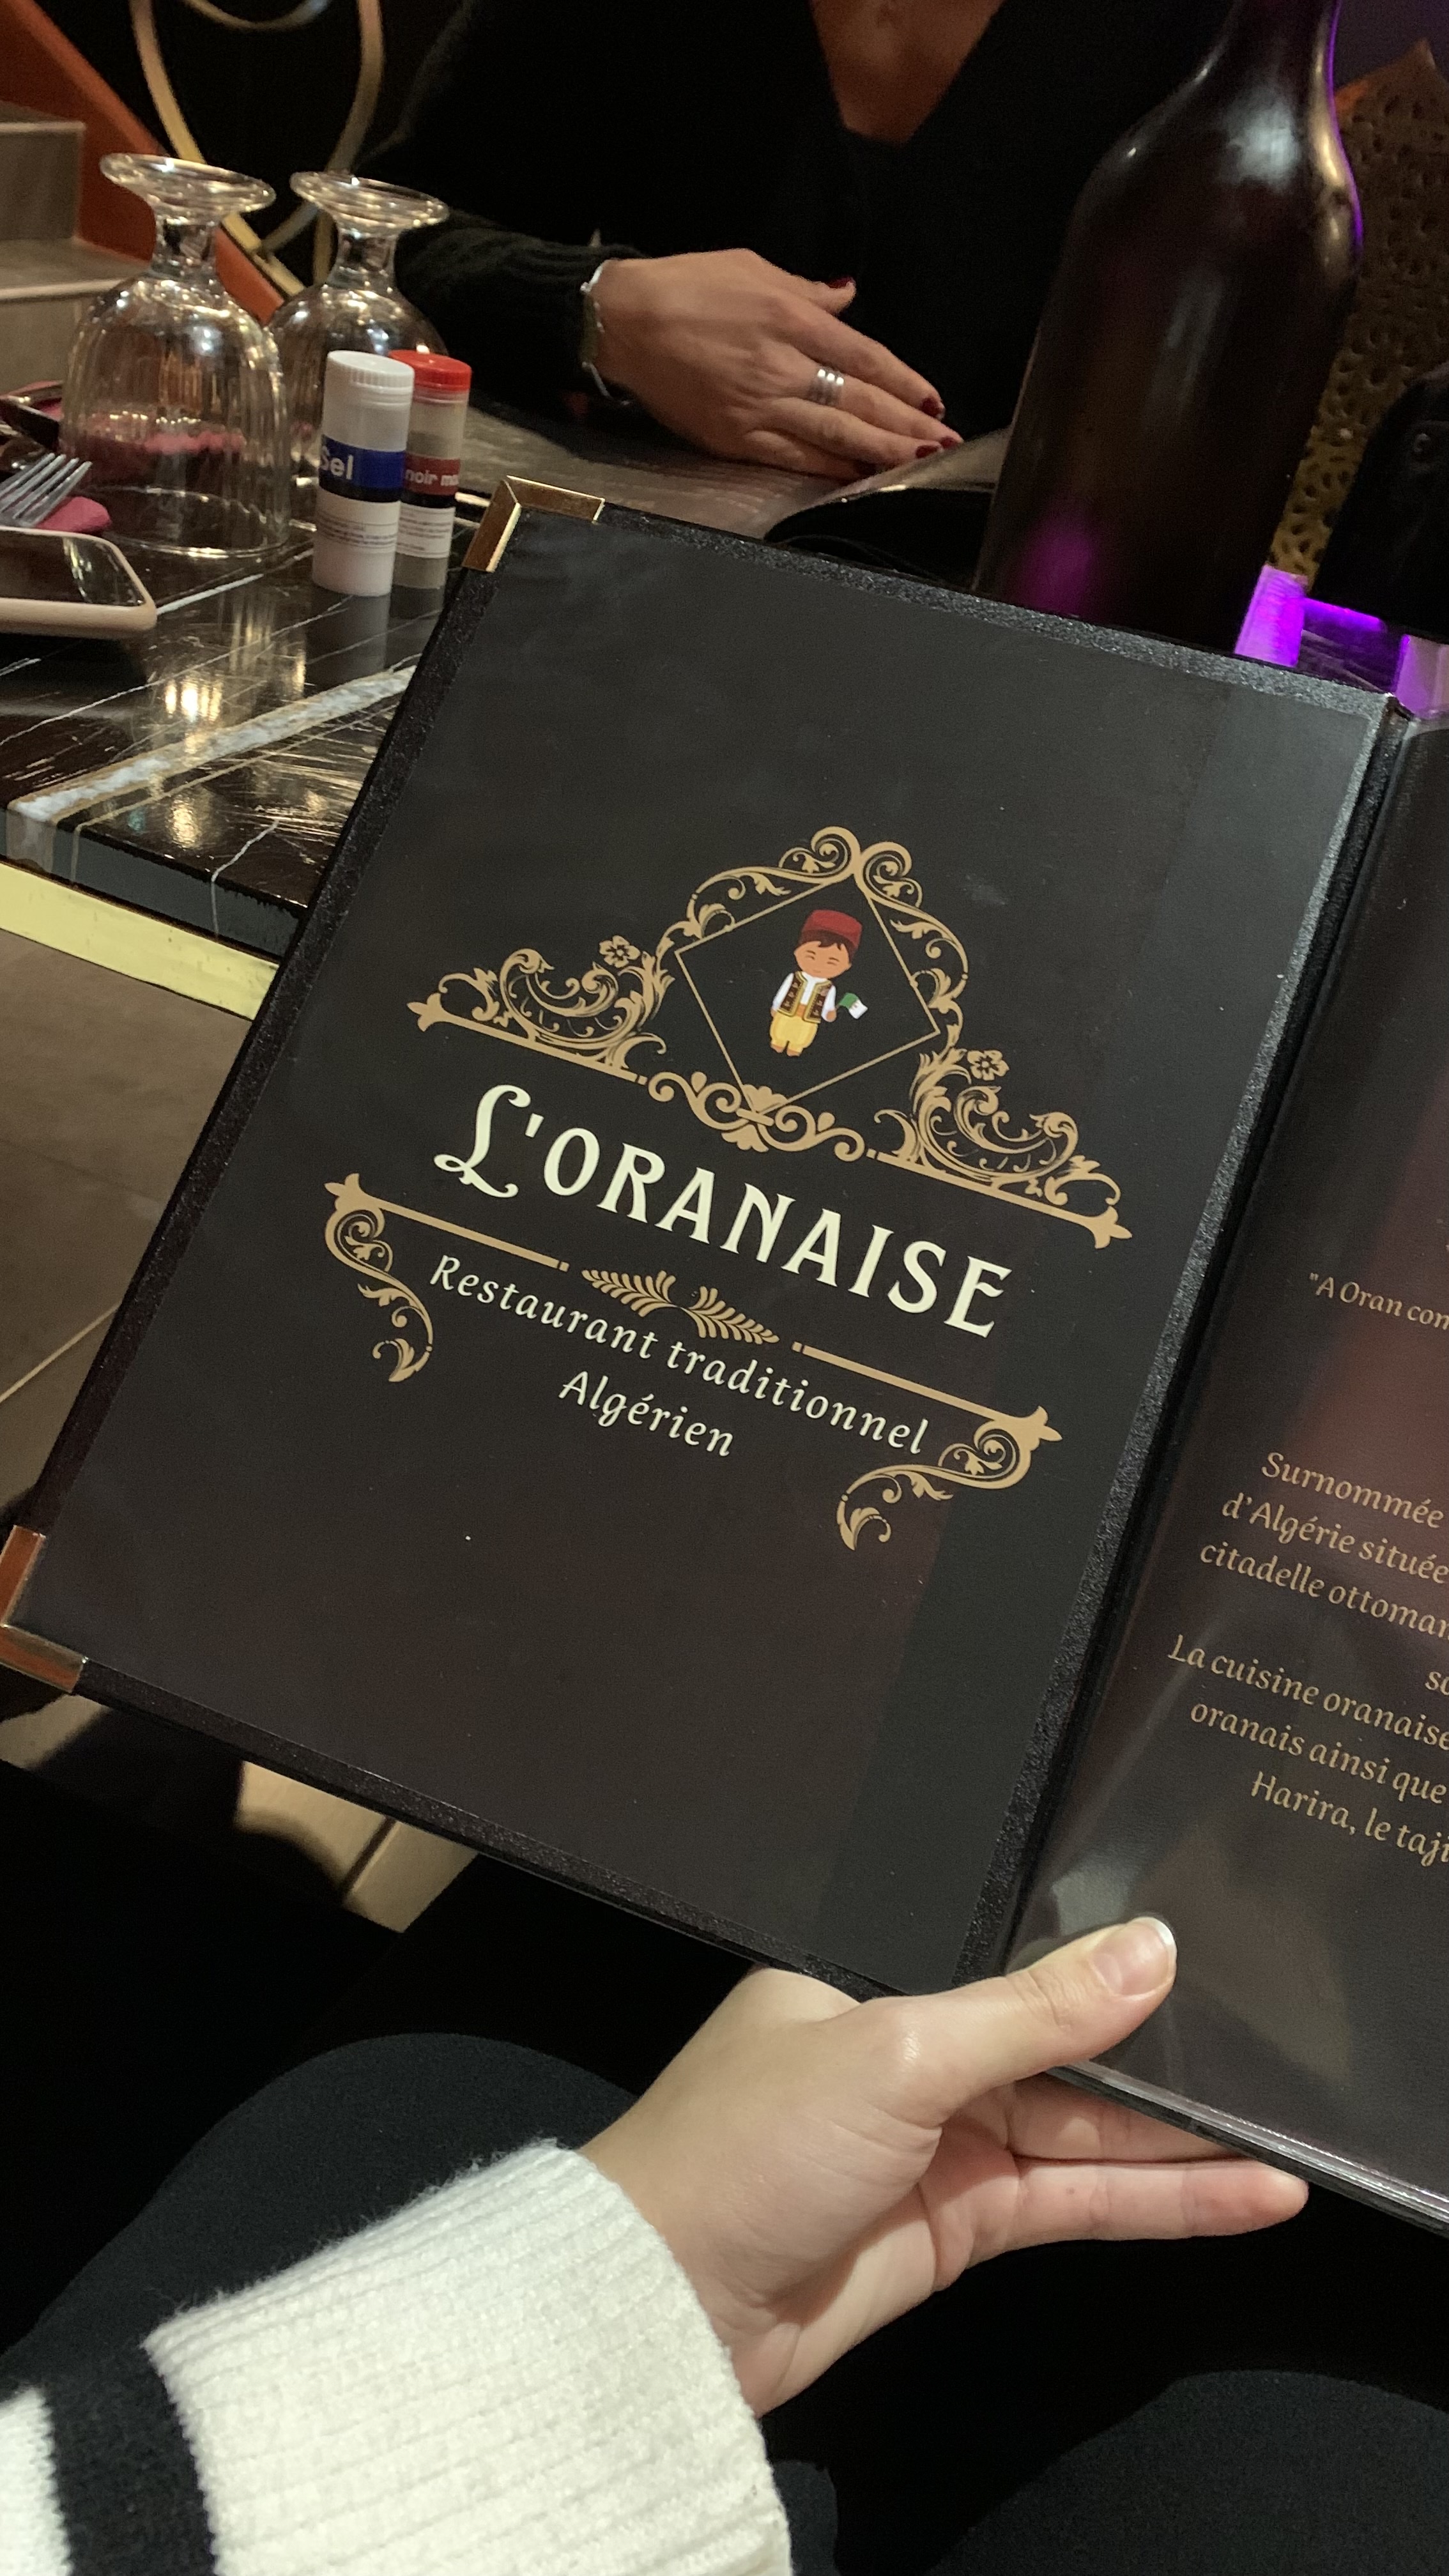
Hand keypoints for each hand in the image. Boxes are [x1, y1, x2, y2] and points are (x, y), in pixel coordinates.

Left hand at [584, 1919, 1305, 2413]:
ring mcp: (931, 2150)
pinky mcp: (954, 2232)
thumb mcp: (899, 2049)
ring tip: (1284, 2144)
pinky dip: (1150, 2201)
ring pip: (1075, 2134)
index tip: (1198, 1960)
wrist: (665, 2307)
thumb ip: (1034, 2010)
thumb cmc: (749, 2146)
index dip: (1098, 1974)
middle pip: (1054, 2056)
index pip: (1005, 1972)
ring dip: (1174, 2146)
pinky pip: (1067, 2201)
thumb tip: (1150, 1946)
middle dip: (1156, 2065)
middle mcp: (901, 2061)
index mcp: (863, 1990)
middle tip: (1270, 2060)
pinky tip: (1233, 2195)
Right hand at [589, 248, 958, 480]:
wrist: (623, 322)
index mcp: (789, 317)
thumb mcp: (752, 269)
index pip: (862, 356)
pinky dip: (828, 468)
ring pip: (832, 434)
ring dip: (879, 451)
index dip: (903, 382)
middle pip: (856, 400)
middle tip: (943, 442)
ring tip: (916, 462)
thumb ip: (806, 291)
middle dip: (904, 424)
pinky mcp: (734, 436)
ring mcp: (757, 406)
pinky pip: (792, 457)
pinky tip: (856, 475)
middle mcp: (780, 365)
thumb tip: (846, 299)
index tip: (932, 400)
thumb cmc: (685, 287)